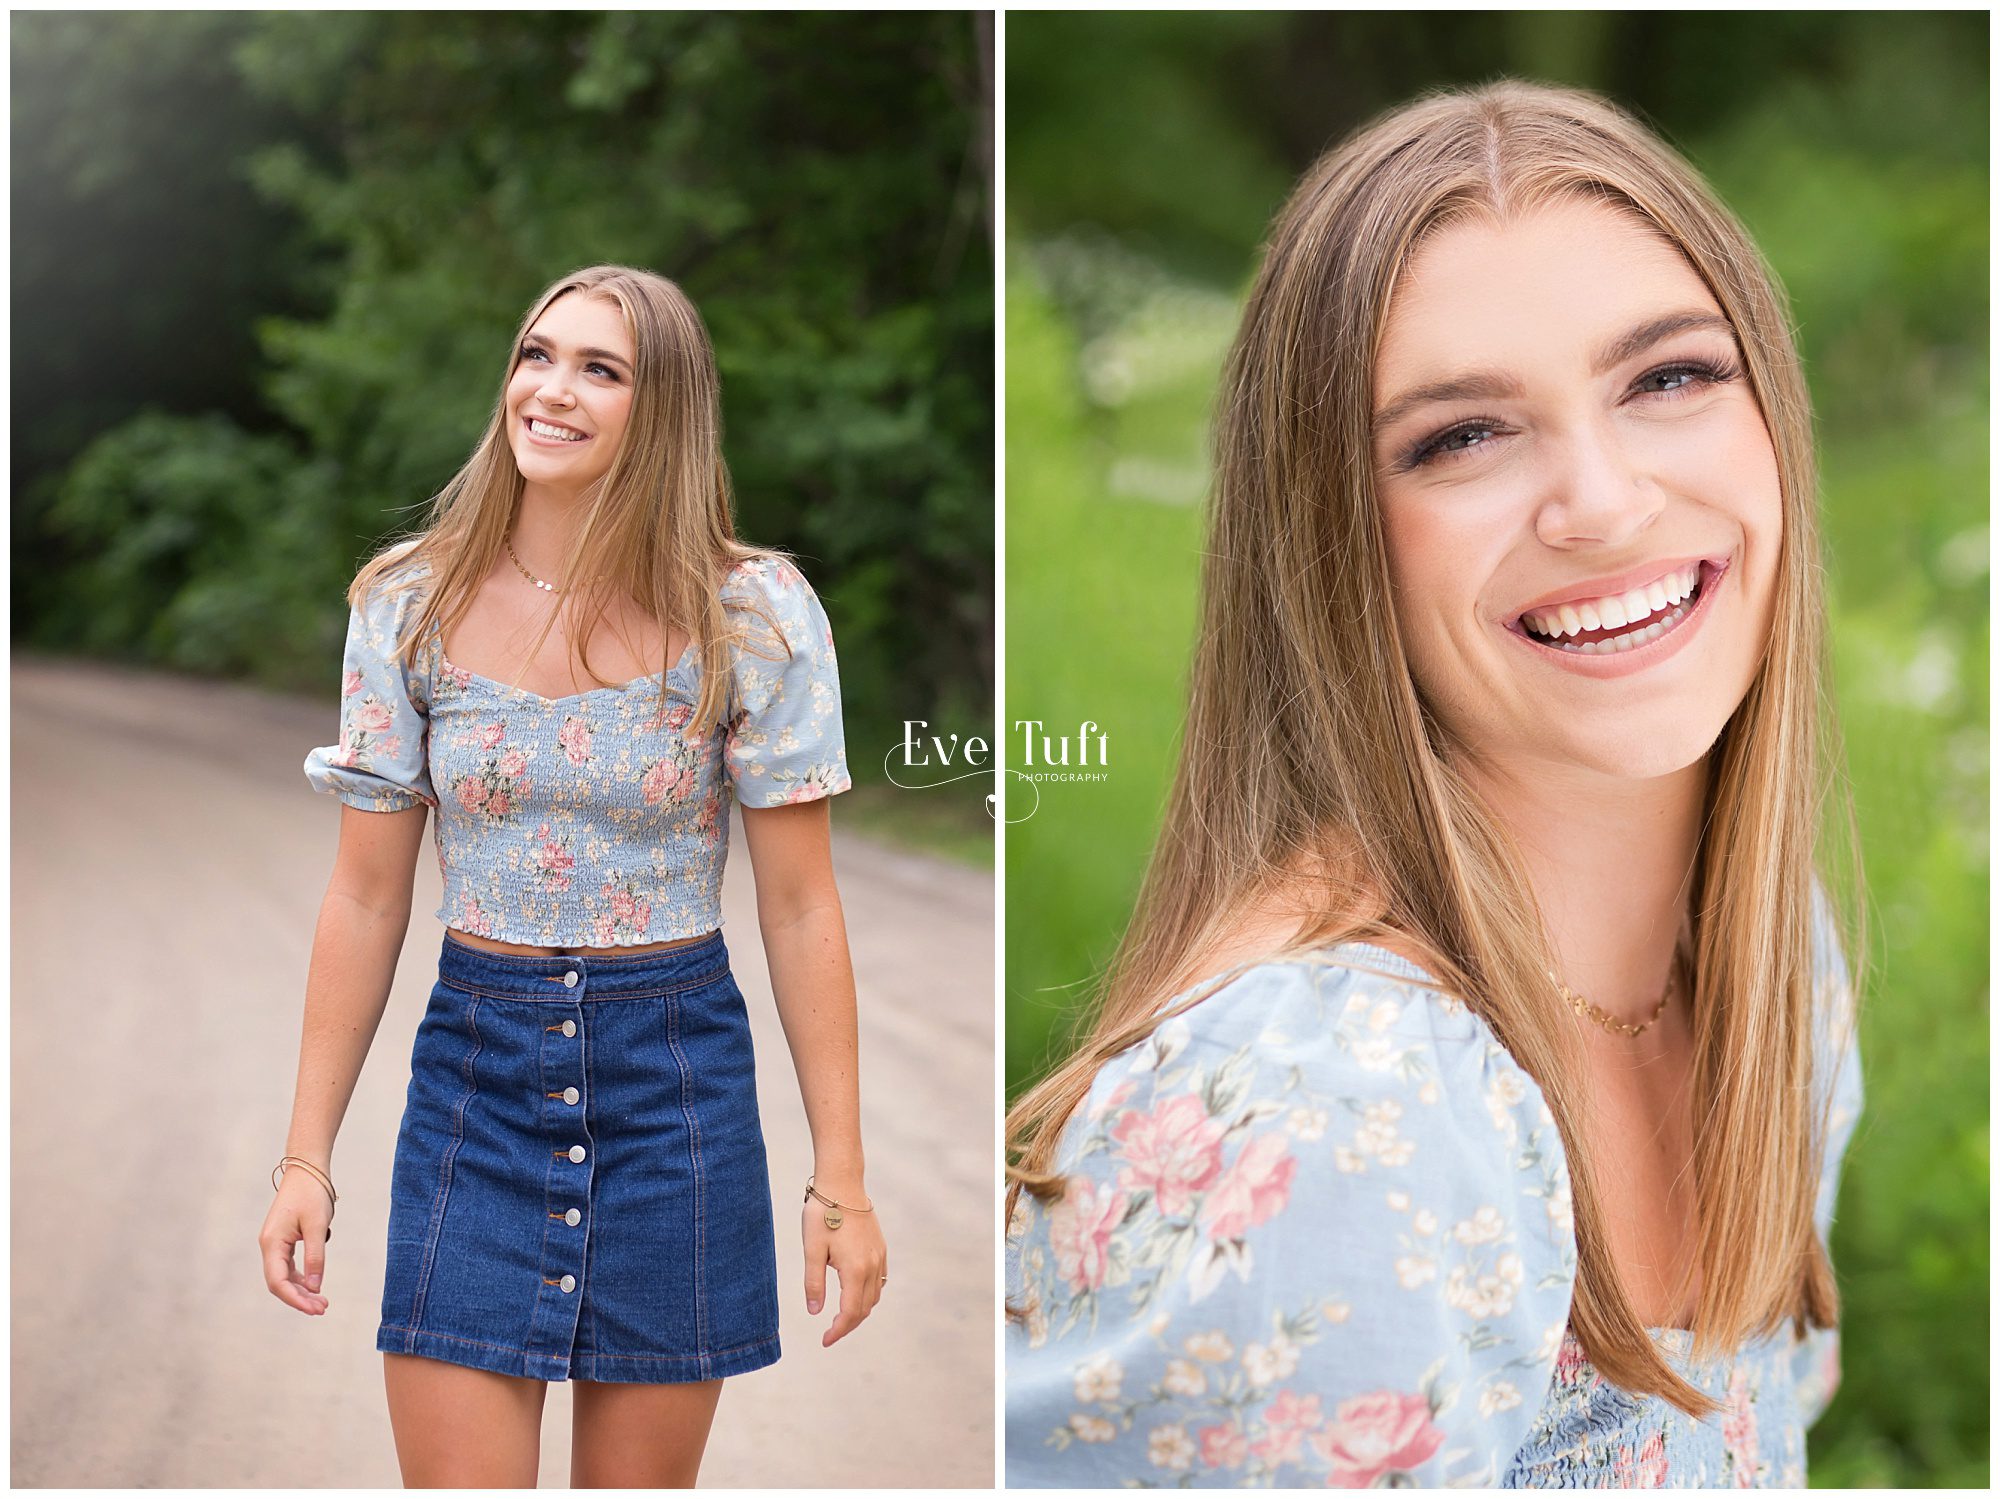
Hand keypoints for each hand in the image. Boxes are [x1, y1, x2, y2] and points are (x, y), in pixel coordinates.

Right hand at [259, 1166, 333, 1315]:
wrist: (306, 1169)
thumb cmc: (312, 1194)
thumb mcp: (317, 1225)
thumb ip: (315, 1256)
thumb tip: (315, 1287)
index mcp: (272, 1243)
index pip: (278, 1282)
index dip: (295, 1299)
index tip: (316, 1309)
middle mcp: (269, 1246)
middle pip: (280, 1282)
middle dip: (300, 1298)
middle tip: (323, 1308)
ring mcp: (274, 1243)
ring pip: (284, 1276)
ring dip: (302, 1289)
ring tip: (322, 1302)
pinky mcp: (283, 1240)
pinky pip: (288, 1266)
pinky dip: (301, 1277)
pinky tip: (315, 1285)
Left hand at [801, 1184, 886, 1346]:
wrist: (842, 1184)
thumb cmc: (823, 1215)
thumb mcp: (812, 1250)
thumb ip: (813, 1283)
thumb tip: (815, 1312)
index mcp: (855, 1269)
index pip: (851, 1312)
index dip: (838, 1331)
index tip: (824, 1340)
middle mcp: (872, 1266)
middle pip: (865, 1308)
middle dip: (848, 1324)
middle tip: (829, 1332)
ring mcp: (879, 1256)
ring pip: (874, 1296)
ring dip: (859, 1310)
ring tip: (840, 1315)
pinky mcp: (880, 1247)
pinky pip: (879, 1280)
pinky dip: (868, 1294)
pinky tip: (853, 1292)